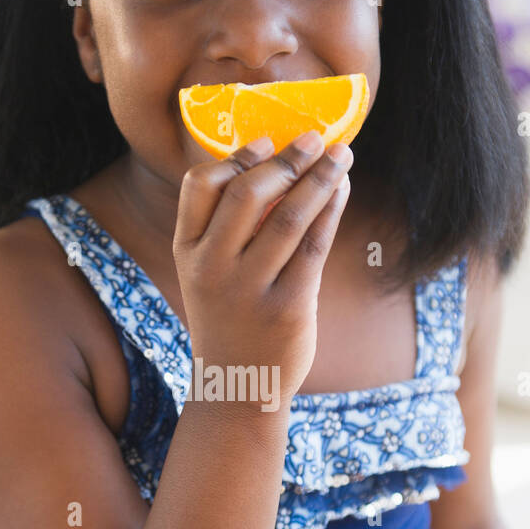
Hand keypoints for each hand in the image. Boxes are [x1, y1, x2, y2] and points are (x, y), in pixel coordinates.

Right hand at [173, 131, 352, 406]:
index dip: (235, 157)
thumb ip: (225, 229)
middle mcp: (212, 268)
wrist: (237, 390)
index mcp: (187, 253)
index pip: (199, 186)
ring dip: (319, 178)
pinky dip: (331, 211)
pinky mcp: (287, 307)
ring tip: (340, 155)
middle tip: (313, 138)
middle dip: (286, 159)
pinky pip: (314, 246)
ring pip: (289, 216)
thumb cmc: (228, 320)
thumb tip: (278, 165)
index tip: (266, 141)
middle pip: (247, 193)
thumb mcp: (206, 275)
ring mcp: (249, 289)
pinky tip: (342, 191)